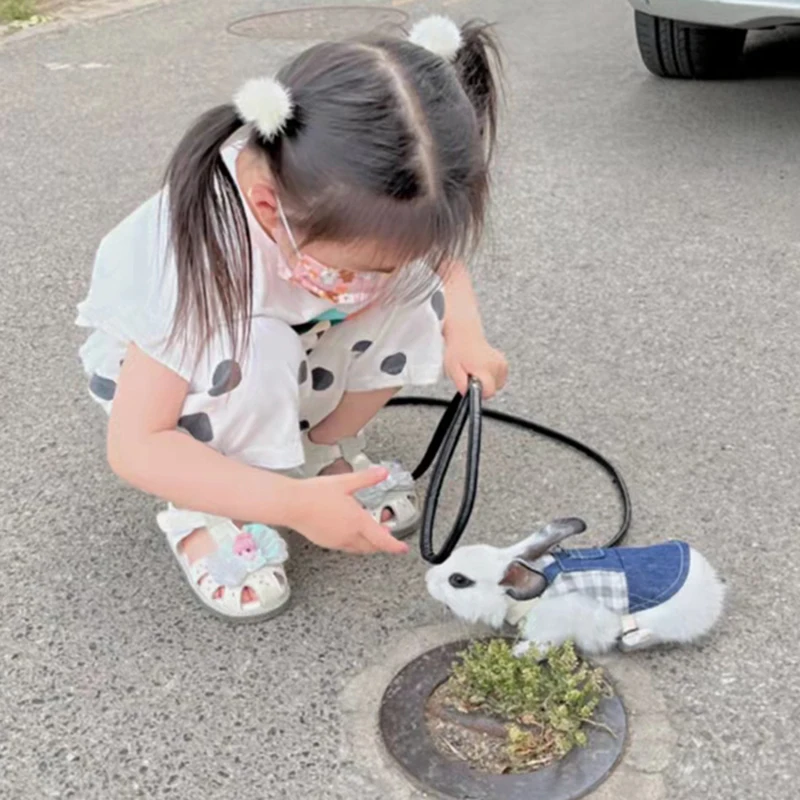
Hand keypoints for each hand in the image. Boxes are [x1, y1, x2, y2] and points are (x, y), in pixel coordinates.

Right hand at [287, 468, 408, 554]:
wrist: (291, 504)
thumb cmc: (314, 494)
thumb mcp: (345, 482)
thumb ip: (366, 478)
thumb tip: (382, 473)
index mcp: (357, 523)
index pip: (382, 541)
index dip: (395, 546)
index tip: (403, 549)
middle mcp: (348, 536)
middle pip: (372, 546)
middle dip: (382, 541)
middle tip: (386, 532)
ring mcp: (336, 541)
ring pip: (359, 548)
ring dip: (368, 541)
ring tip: (369, 528)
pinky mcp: (325, 542)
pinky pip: (345, 546)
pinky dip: (354, 541)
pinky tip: (349, 528)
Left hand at [444, 333, 507, 398]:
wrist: (464, 335)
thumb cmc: (458, 351)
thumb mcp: (453, 370)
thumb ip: (461, 384)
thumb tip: (467, 394)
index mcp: (483, 368)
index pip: (489, 392)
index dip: (479, 393)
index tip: (473, 387)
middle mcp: (495, 365)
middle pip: (493, 390)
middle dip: (482, 387)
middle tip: (472, 376)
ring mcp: (501, 364)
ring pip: (497, 385)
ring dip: (487, 382)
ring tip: (477, 371)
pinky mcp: (504, 363)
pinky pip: (500, 378)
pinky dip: (492, 376)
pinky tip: (483, 369)